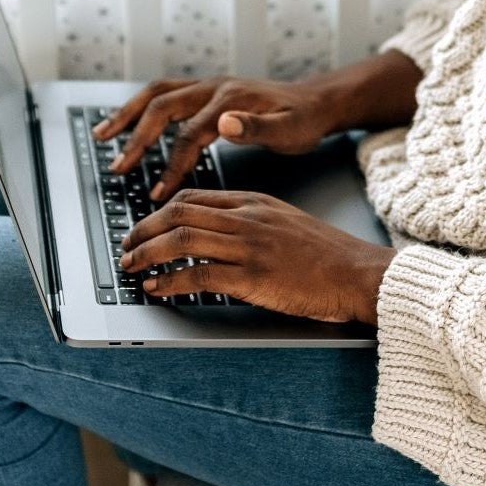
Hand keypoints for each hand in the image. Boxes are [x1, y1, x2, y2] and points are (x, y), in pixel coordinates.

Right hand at [92, 77, 340, 201]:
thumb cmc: (305, 120)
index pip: (188, 133)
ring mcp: (209, 87)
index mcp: (230, 99)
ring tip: (102, 135)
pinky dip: (143, 109)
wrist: (317, 100)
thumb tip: (224, 125)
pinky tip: (130, 125)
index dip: (171, 164)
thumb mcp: (291, 129)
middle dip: (136, 137)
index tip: (160, 195)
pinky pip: (166, 96)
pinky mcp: (207, 92)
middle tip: (116, 166)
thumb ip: (258, 129)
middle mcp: (214, 88)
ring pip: (157, 94)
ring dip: (128, 114)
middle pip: (161, 106)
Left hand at [119, 189, 393, 323]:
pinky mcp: (253, 277)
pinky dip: (170, 280)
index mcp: (254, 202)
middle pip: (180, 213)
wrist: (357, 272)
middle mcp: (247, 218)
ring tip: (132, 266)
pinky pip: (198, 274)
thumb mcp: (284, 221)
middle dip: (144, 230)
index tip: (145, 227)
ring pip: (182, 239)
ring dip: (148, 254)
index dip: (160, 212)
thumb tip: (214, 233)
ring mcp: (249, 246)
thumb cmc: (326, 254)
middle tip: (128, 246)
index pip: (194, 198)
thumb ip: (250, 221)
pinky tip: (157, 287)